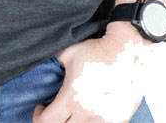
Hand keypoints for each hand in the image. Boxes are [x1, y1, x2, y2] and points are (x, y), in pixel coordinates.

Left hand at [33, 23, 155, 122]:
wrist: (127, 52)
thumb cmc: (96, 51)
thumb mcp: (68, 53)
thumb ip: (53, 63)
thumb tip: (41, 65)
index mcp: (72, 97)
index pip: (47, 121)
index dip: (38, 116)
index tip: (40, 108)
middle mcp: (87, 113)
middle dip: (54, 121)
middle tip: (53, 111)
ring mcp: (104, 119)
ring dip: (73, 122)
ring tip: (71, 112)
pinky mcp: (117, 120)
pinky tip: (88, 114)